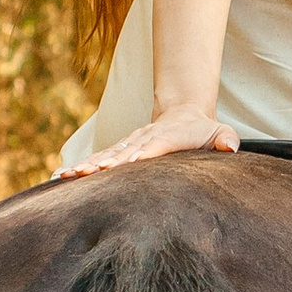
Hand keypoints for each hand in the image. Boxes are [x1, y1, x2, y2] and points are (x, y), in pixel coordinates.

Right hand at [55, 106, 238, 176]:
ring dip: (87, 165)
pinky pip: (98, 159)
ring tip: (68, 176)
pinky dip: (80, 167)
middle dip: (107, 162)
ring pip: (106, 154)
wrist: (183, 113)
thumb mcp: (220, 132)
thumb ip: (227, 139)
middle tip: (91, 172)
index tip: (129, 162)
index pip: (154, 145)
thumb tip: (231, 148)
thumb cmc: (203, 130)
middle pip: (124, 151)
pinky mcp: (120, 151)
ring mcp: (129, 144)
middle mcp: (144, 139)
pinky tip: (60, 178)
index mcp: (168, 137)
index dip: (142, 153)